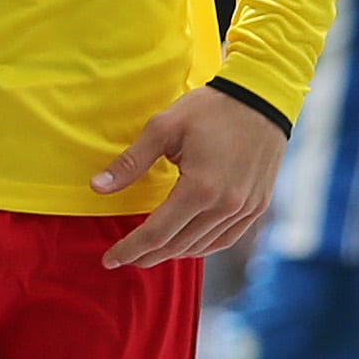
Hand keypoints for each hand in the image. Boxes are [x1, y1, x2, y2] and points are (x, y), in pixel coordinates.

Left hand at [93, 85, 287, 268]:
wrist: (261, 99)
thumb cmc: (208, 109)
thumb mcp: (162, 128)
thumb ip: (130, 163)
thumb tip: (97, 188)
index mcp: (199, 188)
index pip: (157, 233)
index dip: (130, 249)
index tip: (109, 259)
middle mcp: (225, 206)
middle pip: (178, 245)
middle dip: (147, 256)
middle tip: (122, 258)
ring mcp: (244, 210)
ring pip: (202, 247)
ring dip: (172, 253)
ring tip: (148, 252)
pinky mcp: (256, 207)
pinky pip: (224, 239)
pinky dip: (200, 246)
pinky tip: (184, 244)